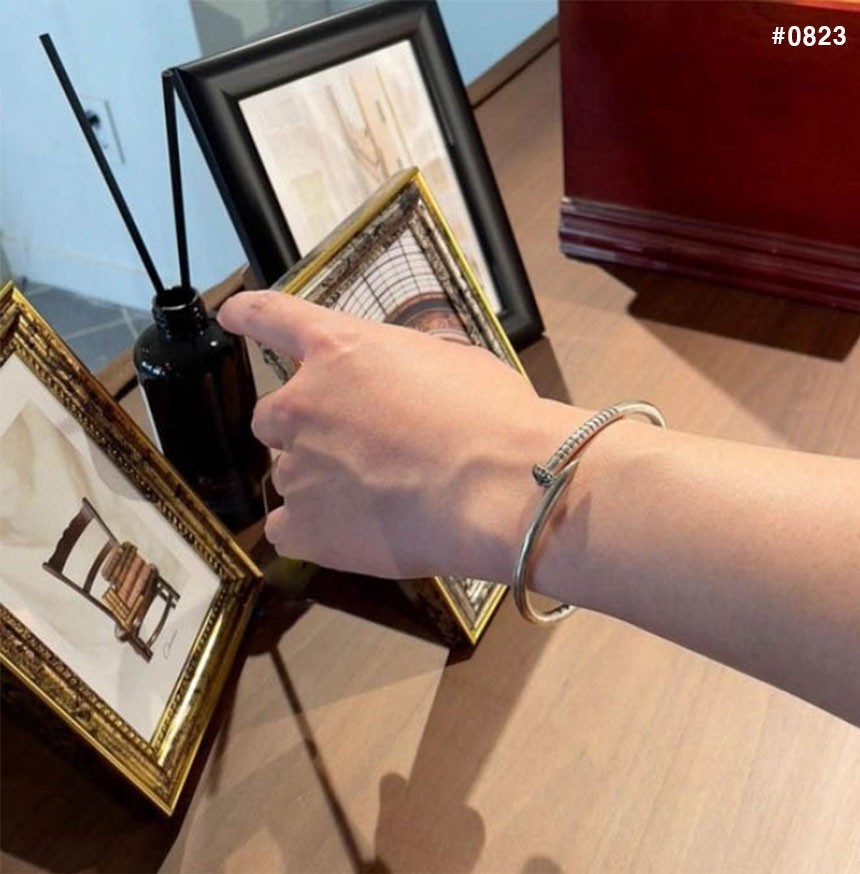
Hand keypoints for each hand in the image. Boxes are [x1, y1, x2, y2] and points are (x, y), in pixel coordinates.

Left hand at [218, 291, 566, 580]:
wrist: (498, 488)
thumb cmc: (491, 418)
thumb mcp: (452, 362)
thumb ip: (405, 367)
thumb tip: (404, 381)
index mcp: (339, 351)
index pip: (274, 318)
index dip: (248, 314)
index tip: (231, 314)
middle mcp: (303, 404)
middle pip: (272, 416)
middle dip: (303, 429)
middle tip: (352, 449)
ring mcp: (297, 467)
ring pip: (288, 473)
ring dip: (318, 481)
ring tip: (373, 499)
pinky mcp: (303, 525)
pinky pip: (288, 527)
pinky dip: (311, 530)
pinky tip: (350, 533)